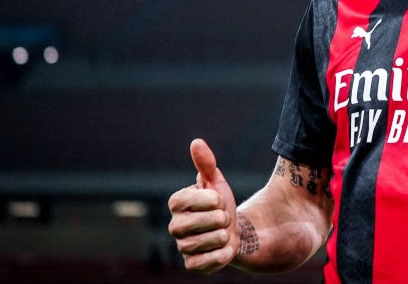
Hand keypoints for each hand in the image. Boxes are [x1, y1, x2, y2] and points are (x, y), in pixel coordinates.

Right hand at [167, 138, 239, 273]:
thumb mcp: (216, 181)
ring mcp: (182, 247)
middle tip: (222, 218)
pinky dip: (223, 253)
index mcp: (176, 203)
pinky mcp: (192, 265)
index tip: (217, 200)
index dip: (213, 199)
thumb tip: (196, 142)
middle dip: (223, 217)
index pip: (195, 199)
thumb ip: (206, 163)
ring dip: (225, 235)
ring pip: (213, 239)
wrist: (232, 232)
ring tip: (222, 232)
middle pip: (208, 220)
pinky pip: (212, 260)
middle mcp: (174, 226)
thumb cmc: (220, 204)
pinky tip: (222, 248)